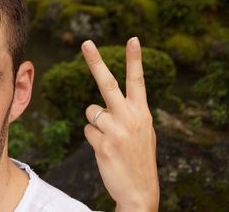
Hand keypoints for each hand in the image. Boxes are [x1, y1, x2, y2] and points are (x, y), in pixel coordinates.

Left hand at [81, 38, 158, 211]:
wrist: (139, 191)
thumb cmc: (138, 158)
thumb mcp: (142, 132)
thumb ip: (128, 113)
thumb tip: (102, 104)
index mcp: (142, 112)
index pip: (138, 81)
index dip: (134, 59)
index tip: (132, 38)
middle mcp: (130, 117)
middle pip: (107, 83)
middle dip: (96, 61)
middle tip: (86, 42)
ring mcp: (116, 130)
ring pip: (91, 112)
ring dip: (96, 124)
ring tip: (111, 141)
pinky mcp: (103, 143)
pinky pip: (87, 130)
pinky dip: (93, 139)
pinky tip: (106, 151)